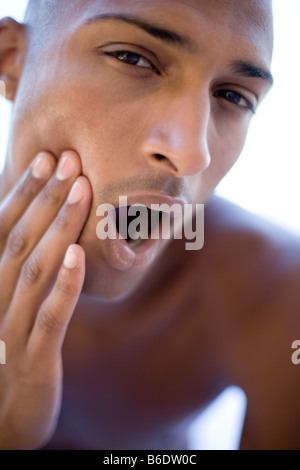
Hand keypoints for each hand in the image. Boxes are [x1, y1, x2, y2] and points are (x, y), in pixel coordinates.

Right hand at [0, 150, 91, 448]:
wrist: (2, 419)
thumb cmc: (8, 352)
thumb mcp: (10, 307)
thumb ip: (22, 271)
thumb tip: (40, 232)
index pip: (5, 230)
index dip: (25, 194)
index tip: (47, 159)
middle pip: (22, 239)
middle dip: (47, 197)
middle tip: (71, 160)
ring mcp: (11, 326)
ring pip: (36, 268)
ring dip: (60, 227)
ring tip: (82, 190)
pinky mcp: (33, 356)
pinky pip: (50, 315)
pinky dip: (65, 283)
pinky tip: (80, 253)